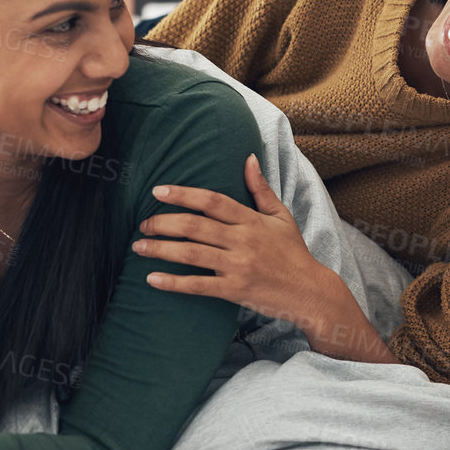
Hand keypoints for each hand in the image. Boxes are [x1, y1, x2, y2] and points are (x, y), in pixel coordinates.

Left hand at [134, 155, 396, 363]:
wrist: (310, 292)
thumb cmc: (293, 252)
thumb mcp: (281, 216)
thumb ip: (260, 188)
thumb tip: (248, 158)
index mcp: (251, 220)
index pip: (212, 201)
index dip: (183, 194)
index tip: (158, 191)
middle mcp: (243, 240)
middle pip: (195, 226)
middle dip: (163, 223)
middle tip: (143, 224)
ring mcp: (238, 266)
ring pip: (191, 254)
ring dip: (161, 249)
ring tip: (139, 247)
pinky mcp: (235, 291)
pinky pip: (198, 285)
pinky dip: (173, 283)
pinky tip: (152, 279)